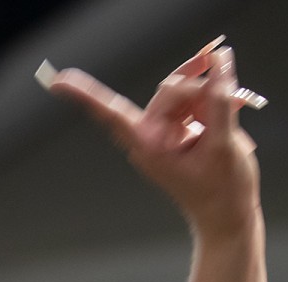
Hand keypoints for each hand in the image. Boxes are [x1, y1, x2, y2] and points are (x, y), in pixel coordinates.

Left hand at [38, 39, 261, 239]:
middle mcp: (150, 136)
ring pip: (183, 91)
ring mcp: (163, 132)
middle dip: (200, 88)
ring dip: (210, 96)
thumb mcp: (223, 143)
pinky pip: (191, 101)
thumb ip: (219, 100)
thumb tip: (219, 61)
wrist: (228, 215)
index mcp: (149, 145)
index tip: (57, 82)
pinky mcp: (177, 129)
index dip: (86, 95)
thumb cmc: (222, 190)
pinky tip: (228, 111)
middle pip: (170, 89)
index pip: (112, 113)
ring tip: (230, 115)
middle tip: (229, 91)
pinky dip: (211, 102)